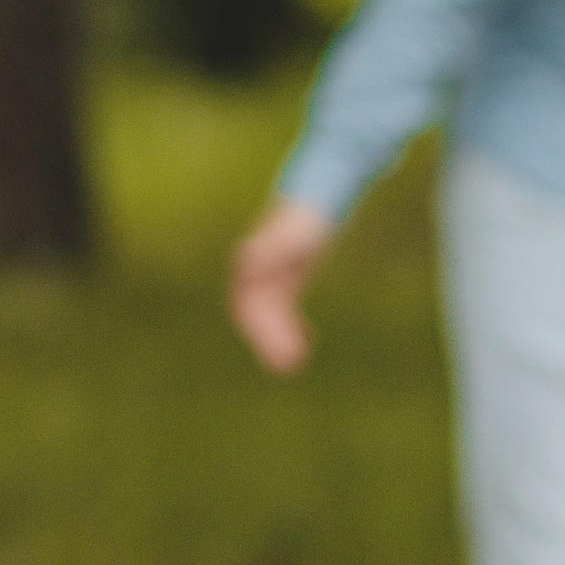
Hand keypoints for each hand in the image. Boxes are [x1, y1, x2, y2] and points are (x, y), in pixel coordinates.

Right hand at [229, 197, 335, 372]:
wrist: (319, 195)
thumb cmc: (306, 218)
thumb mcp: (293, 235)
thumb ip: (270, 250)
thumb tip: (245, 268)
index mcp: (250, 268)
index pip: (248, 308)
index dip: (261, 333)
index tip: (279, 354)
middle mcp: (254, 276)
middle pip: (257, 317)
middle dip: (271, 343)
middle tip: (289, 368)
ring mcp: (269, 278)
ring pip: (270, 317)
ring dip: (280, 339)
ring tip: (296, 364)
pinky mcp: (284, 279)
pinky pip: (283, 310)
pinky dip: (293, 326)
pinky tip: (309, 338)